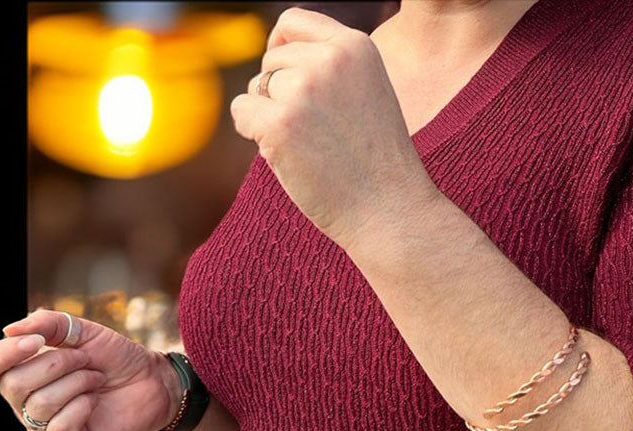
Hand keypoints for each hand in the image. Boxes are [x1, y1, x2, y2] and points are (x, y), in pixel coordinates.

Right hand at [0, 309, 180, 430]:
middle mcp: (24, 403)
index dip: (2, 354)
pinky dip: (80, 409)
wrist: (152, 380)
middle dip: (56, 364)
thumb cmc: (113, 357)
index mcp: (20, 372)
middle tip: (85, 359)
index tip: (36, 341)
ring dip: (75, 383)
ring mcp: (43, 428)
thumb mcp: (82, 331)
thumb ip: (47, 324)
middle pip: (13, 385)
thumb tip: (9, 330)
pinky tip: (94, 401)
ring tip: (96, 379)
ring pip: (39, 405)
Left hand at [230, 7, 438, 247]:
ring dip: (268, 114)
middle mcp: (330, 59)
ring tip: (308, 145)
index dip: (279, 45)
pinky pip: (241, 112)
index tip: (281, 69)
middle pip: (272, 60)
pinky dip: (252, 132)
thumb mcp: (367, 90)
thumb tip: (276, 54)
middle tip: (312, 131)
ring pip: (256, 87)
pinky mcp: (279, 123)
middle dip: (278, 91)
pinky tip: (286, 155)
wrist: (390, 208)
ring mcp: (303, 89)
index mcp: (356, 45)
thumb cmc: (376, 159)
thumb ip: (331, 65)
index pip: (294, 20)